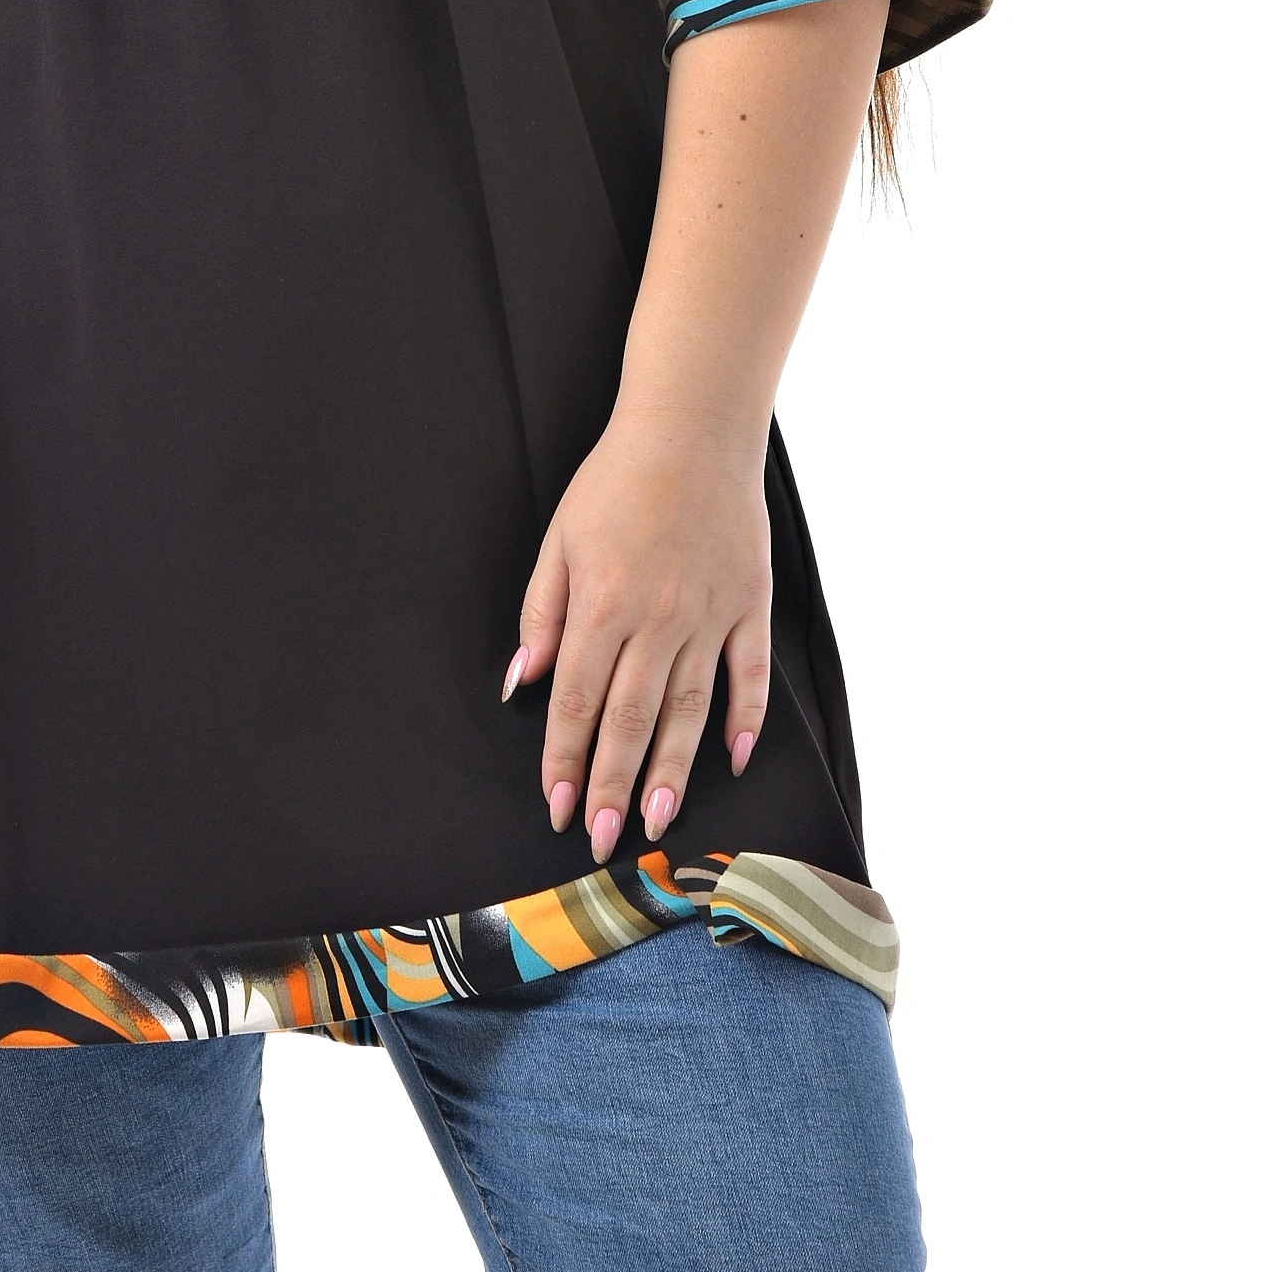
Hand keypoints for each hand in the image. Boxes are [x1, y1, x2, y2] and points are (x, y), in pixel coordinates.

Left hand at [505, 410, 770, 865]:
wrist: (692, 429)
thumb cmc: (616, 482)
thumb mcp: (559, 539)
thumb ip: (541, 614)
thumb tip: (522, 681)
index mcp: (602, 604)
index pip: (576, 701)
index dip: (565, 760)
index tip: (557, 807)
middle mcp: (656, 619)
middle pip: (629, 720)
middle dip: (612, 786)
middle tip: (603, 841)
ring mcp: (709, 615)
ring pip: (687, 710)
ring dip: (670, 771)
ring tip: (656, 823)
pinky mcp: (750, 604)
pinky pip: (749, 674)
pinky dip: (744, 719)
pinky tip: (732, 759)